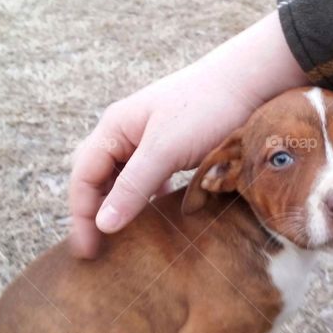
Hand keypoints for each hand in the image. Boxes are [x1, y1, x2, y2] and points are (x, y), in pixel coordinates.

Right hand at [69, 12, 307, 257]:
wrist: (251, 81)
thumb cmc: (207, 107)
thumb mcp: (166, 150)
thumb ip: (133, 187)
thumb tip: (103, 225)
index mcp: (114, 127)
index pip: (83, 177)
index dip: (81, 216)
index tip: (89, 252)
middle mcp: (125, 131)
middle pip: (95, 177)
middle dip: (92, 212)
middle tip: (97, 250)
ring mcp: (148, 138)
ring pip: (121, 178)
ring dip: (118, 206)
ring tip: (121, 239)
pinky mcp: (172, 145)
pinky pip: (148, 176)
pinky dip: (145, 197)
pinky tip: (156, 214)